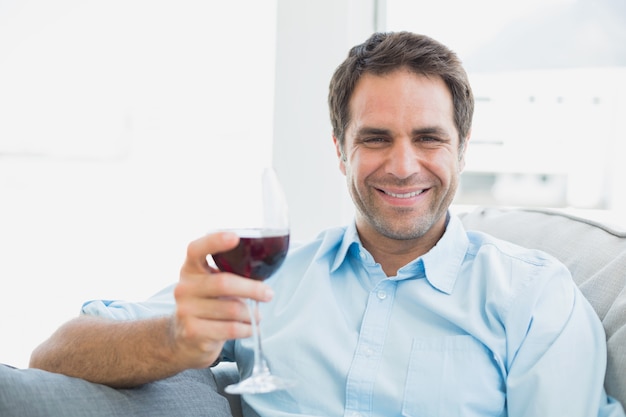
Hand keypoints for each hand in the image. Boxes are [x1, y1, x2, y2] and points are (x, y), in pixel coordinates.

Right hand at [171, 231, 274, 368]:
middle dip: (252, 289)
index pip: (197, 249)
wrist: (184, 338)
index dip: (215, 241)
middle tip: (268, 294)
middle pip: (224, 283)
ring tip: (256, 315)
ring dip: (251, 314)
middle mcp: (184, 287)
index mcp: (190, 268)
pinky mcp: (192, 332)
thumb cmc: (208, 303)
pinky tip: (250, 328)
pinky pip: (230, 329)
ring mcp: (186, 310)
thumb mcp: (212, 284)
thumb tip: (264, 270)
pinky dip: (247, 329)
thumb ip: (230, 274)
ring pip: (232, 309)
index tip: (235, 237)